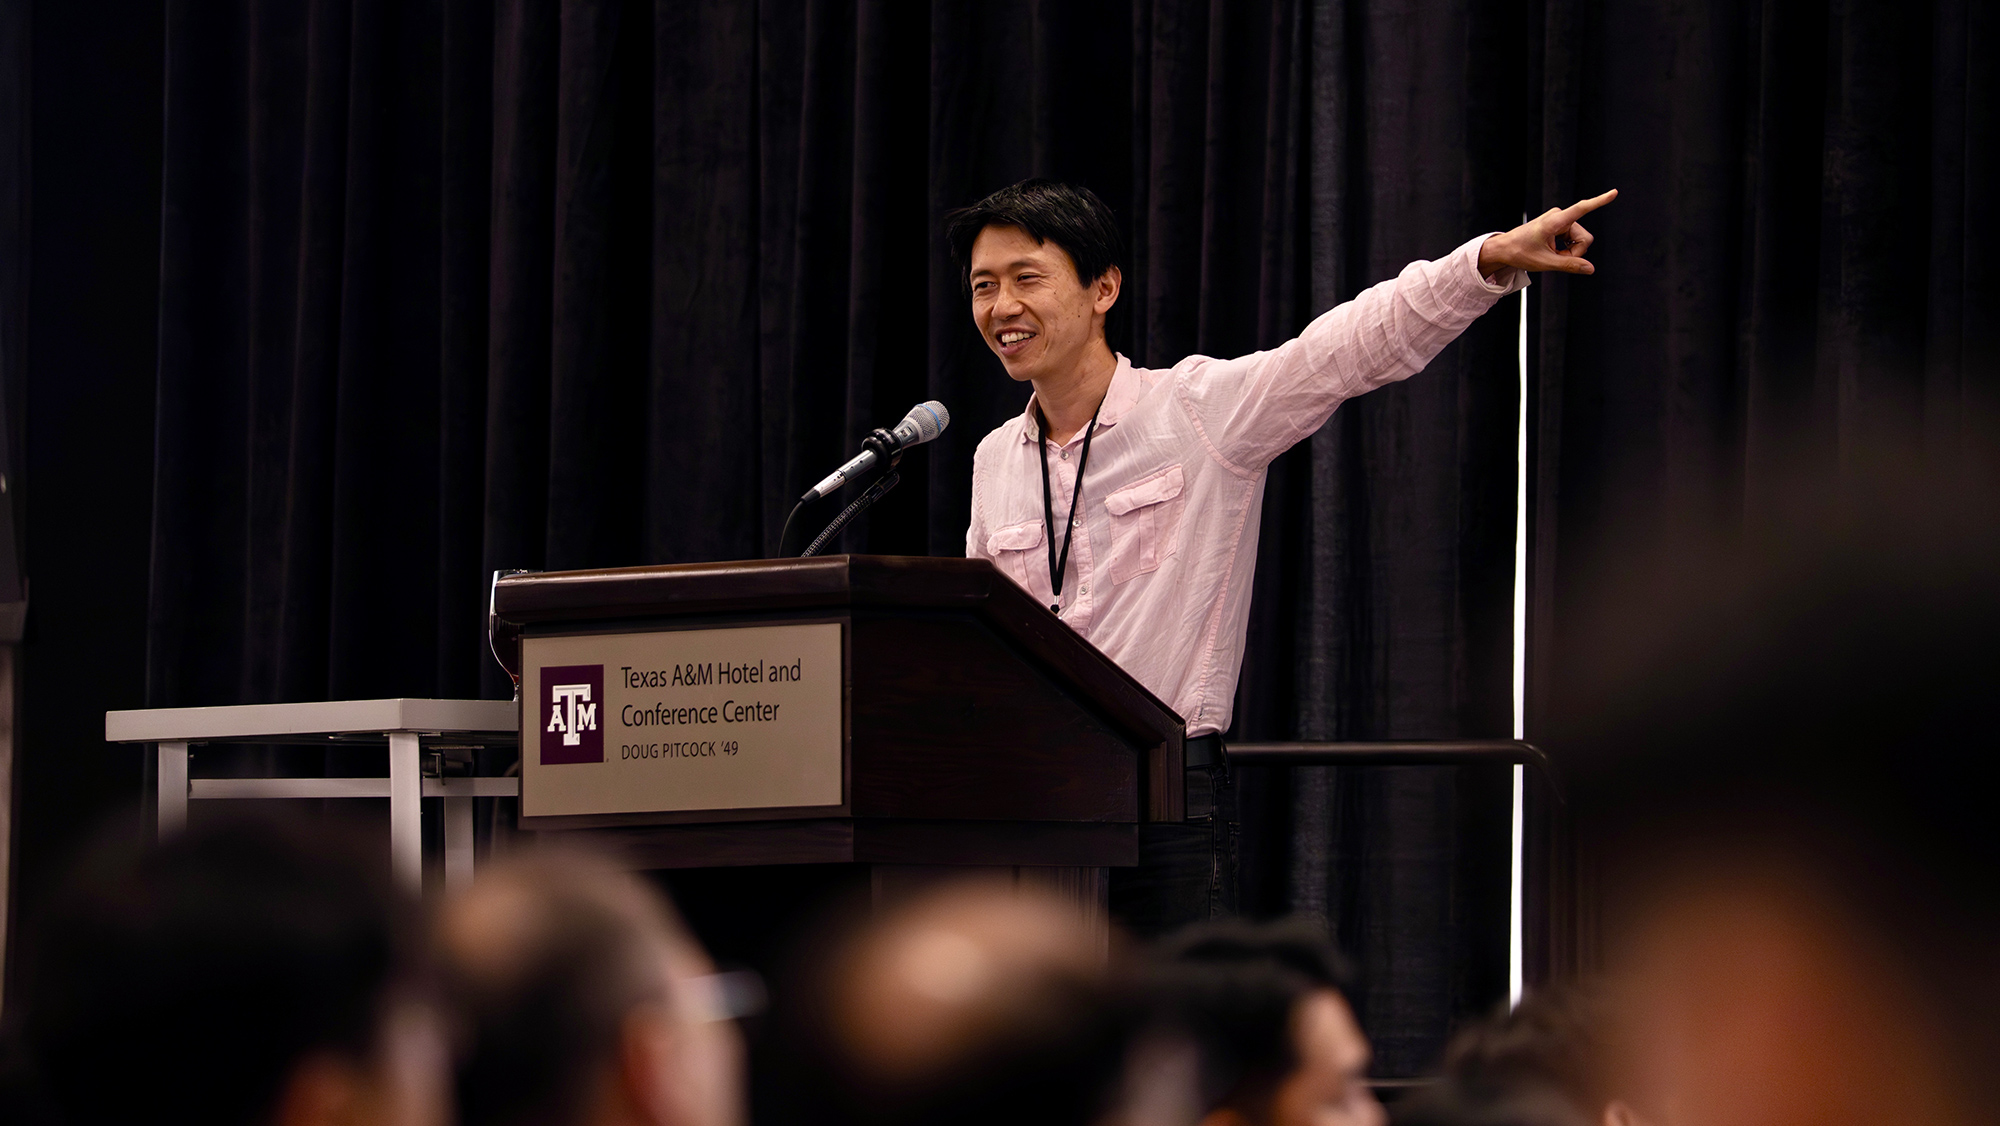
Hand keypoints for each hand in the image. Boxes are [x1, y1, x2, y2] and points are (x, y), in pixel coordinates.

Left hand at [1478, 189, 1617, 275]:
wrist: (1504, 248)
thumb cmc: (1520, 253)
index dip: (1599, 201)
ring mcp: (1560, 220)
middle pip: (1585, 238)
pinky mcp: (1559, 225)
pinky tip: (1552, 251)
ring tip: (1551, 255)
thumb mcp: (1545, 262)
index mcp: (1555, 221)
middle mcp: (1560, 216)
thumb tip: (1590, 268)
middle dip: (1575, 252)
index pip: (1582, 208)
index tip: (1615, 192)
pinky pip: (1573, 240)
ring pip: (1580, 240)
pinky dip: (1566, 249)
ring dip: (1569, 252)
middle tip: (1556, 259)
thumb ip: (1569, 265)